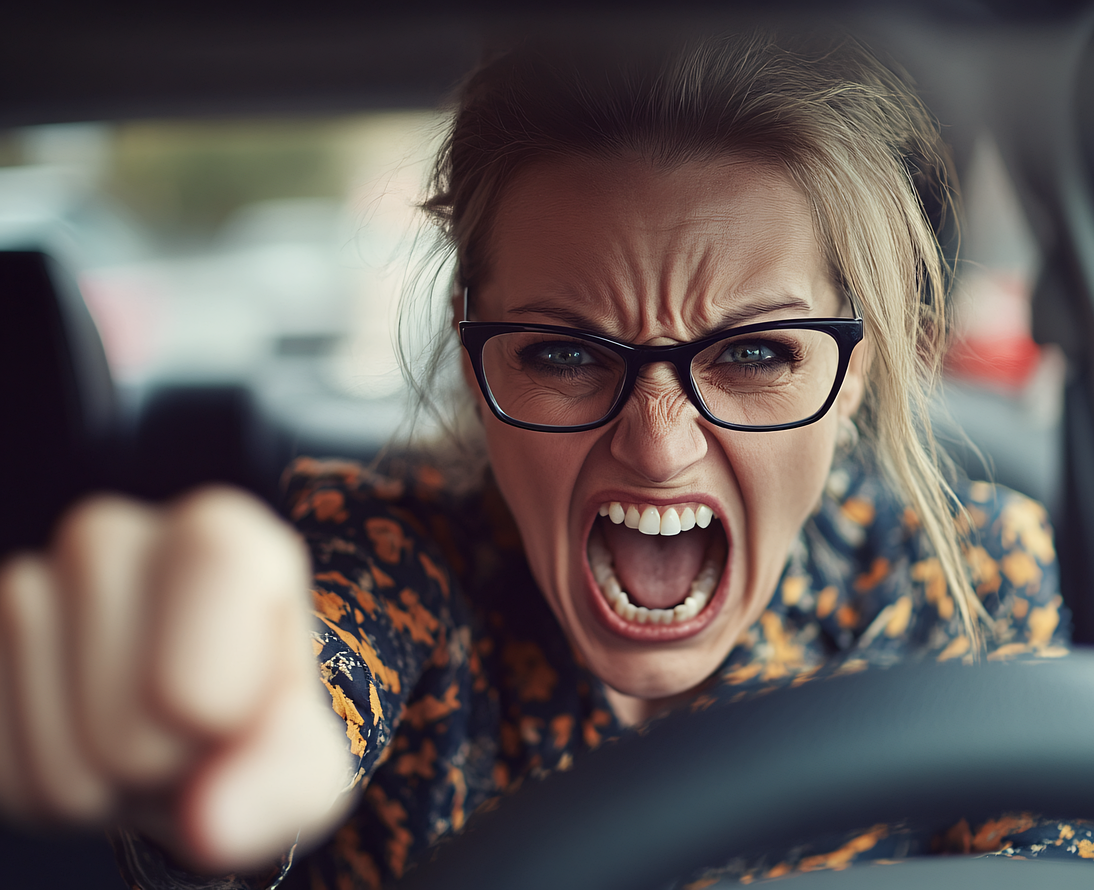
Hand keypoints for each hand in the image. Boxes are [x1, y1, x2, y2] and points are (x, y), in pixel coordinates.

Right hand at [0, 487, 352, 873]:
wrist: (176, 715)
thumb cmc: (255, 719)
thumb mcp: (305, 755)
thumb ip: (286, 779)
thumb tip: (210, 824)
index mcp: (218, 535)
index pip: (187, 694)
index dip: (211, 734)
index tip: (234, 705)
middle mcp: (109, 535)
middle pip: (122, 740)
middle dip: (160, 768)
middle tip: (184, 728)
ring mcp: (24, 583)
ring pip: (56, 768)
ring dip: (100, 786)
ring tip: (137, 728)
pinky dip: (38, 784)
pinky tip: (75, 735)